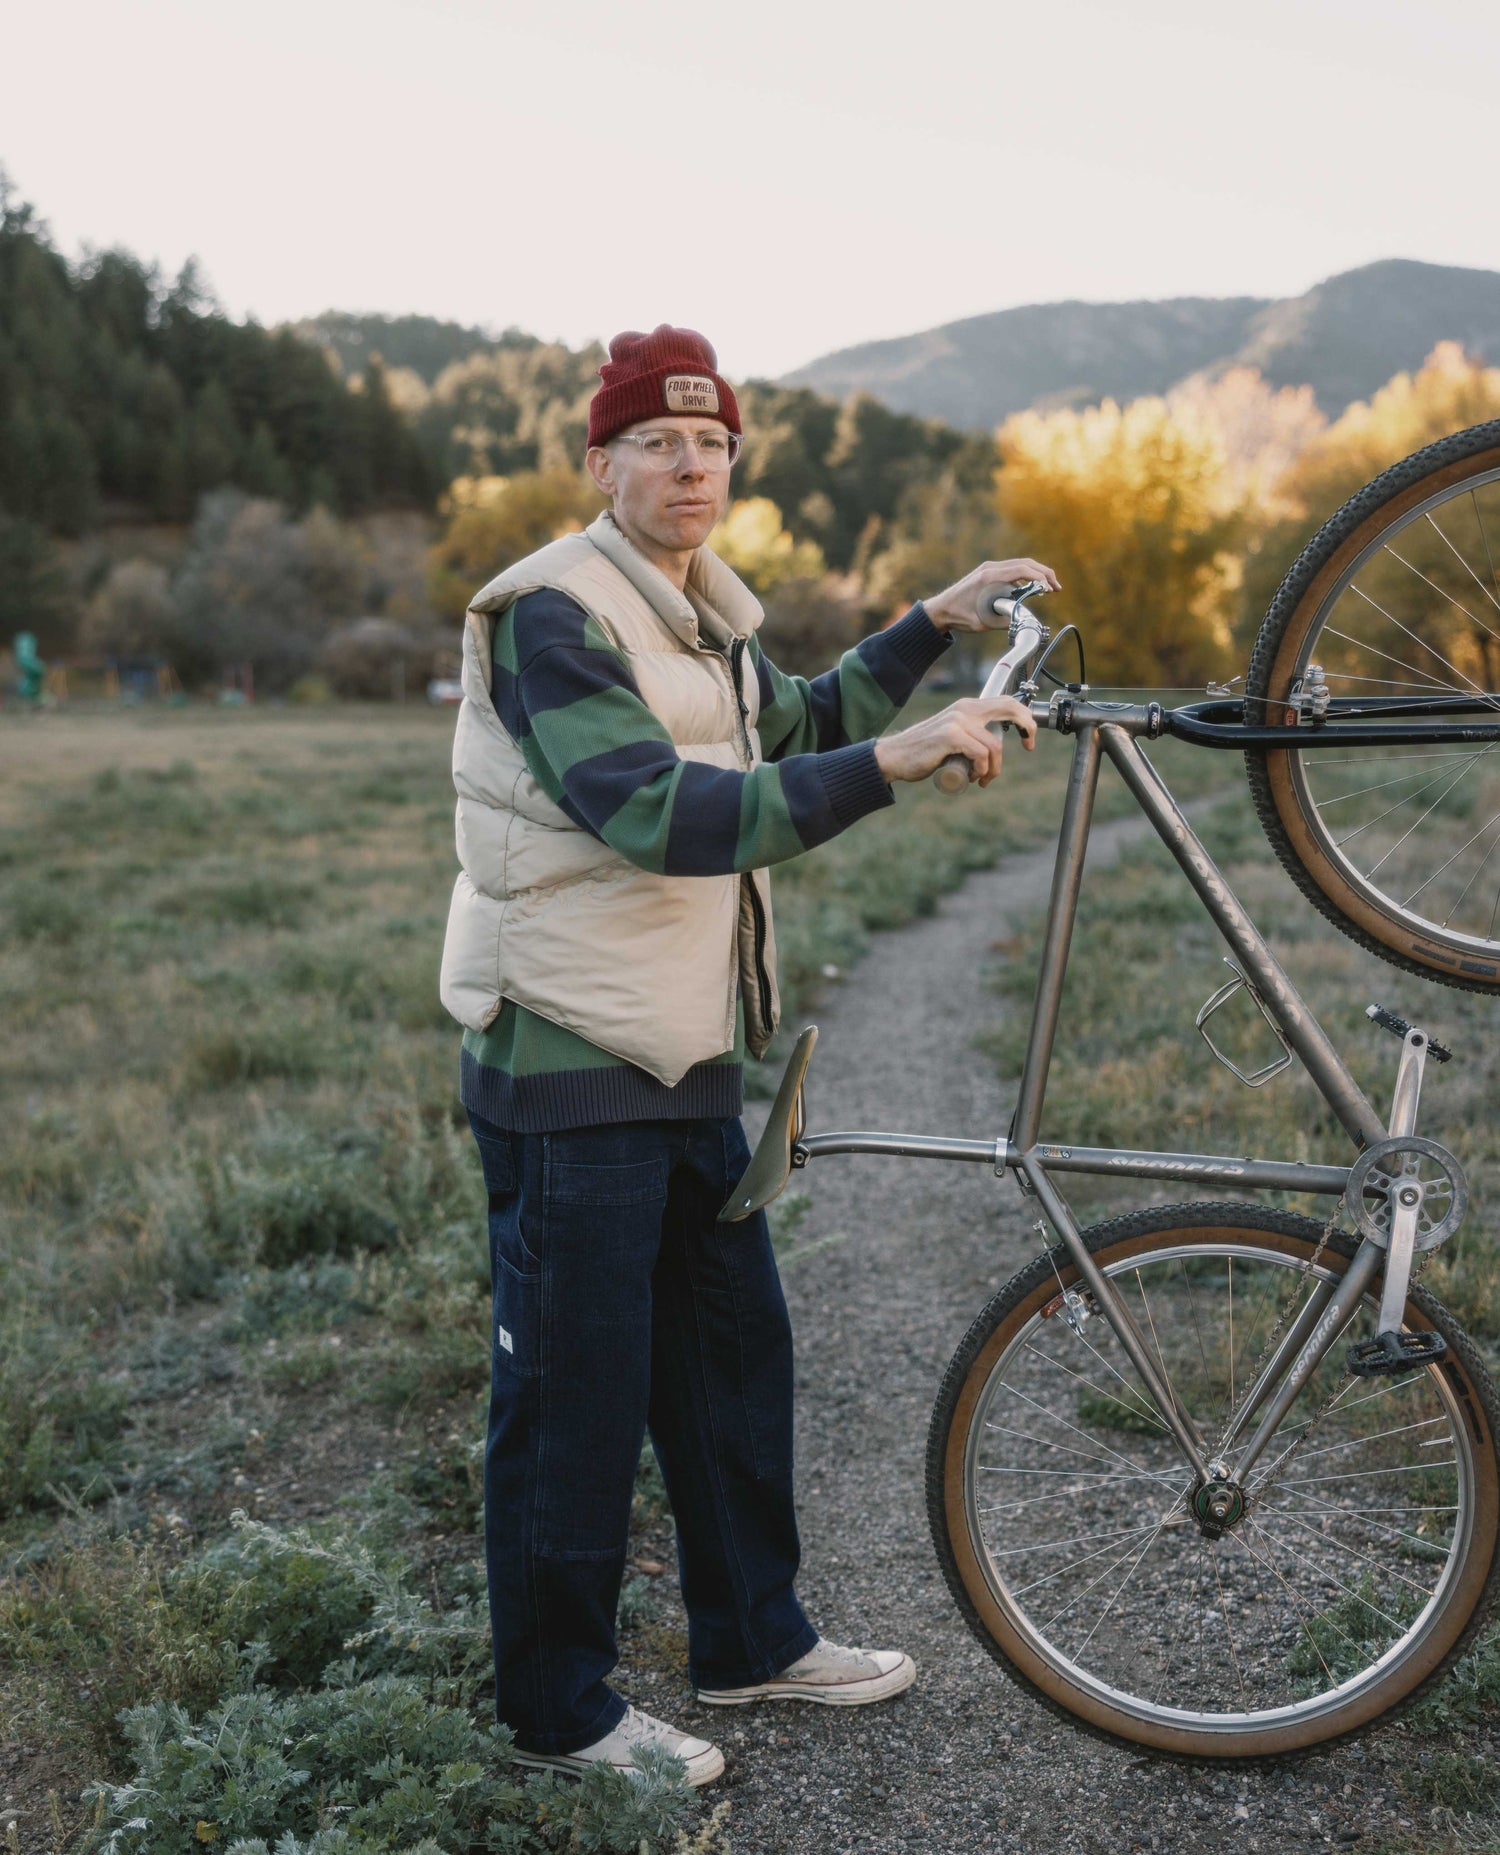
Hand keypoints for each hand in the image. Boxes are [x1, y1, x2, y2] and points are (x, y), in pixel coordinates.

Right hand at [874, 695, 1037, 786]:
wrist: (895, 756)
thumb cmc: (924, 751)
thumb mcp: (953, 735)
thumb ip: (971, 732)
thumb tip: (995, 742)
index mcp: (967, 706)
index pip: (1006, 701)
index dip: (1025, 717)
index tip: (1028, 738)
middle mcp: (964, 708)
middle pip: (1010, 709)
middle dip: (1027, 727)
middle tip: (1028, 746)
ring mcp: (958, 721)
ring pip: (994, 746)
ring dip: (993, 768)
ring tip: (981, 779)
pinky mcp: (951, 736)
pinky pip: (981, 754)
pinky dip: (981, 770)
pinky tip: (970, 777)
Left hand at [923, 558, 1059, 632]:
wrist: (940, 609)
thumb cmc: (959, 615)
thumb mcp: (983, 622)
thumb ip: (1005, 619)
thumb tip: (1024, 619)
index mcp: (990, 577)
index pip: (1022, 569)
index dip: (1040, 577)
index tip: (1050, 589)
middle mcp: (991, 568)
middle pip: (1025, 563)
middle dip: (1044, 573)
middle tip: (1056, 587)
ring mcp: (990, 568)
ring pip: (1020, 565)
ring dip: (1036, 575)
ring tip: (1048, 589)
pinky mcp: (989, 573)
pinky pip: (1012, 570)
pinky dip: (1025, 577)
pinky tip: (1032, 590)